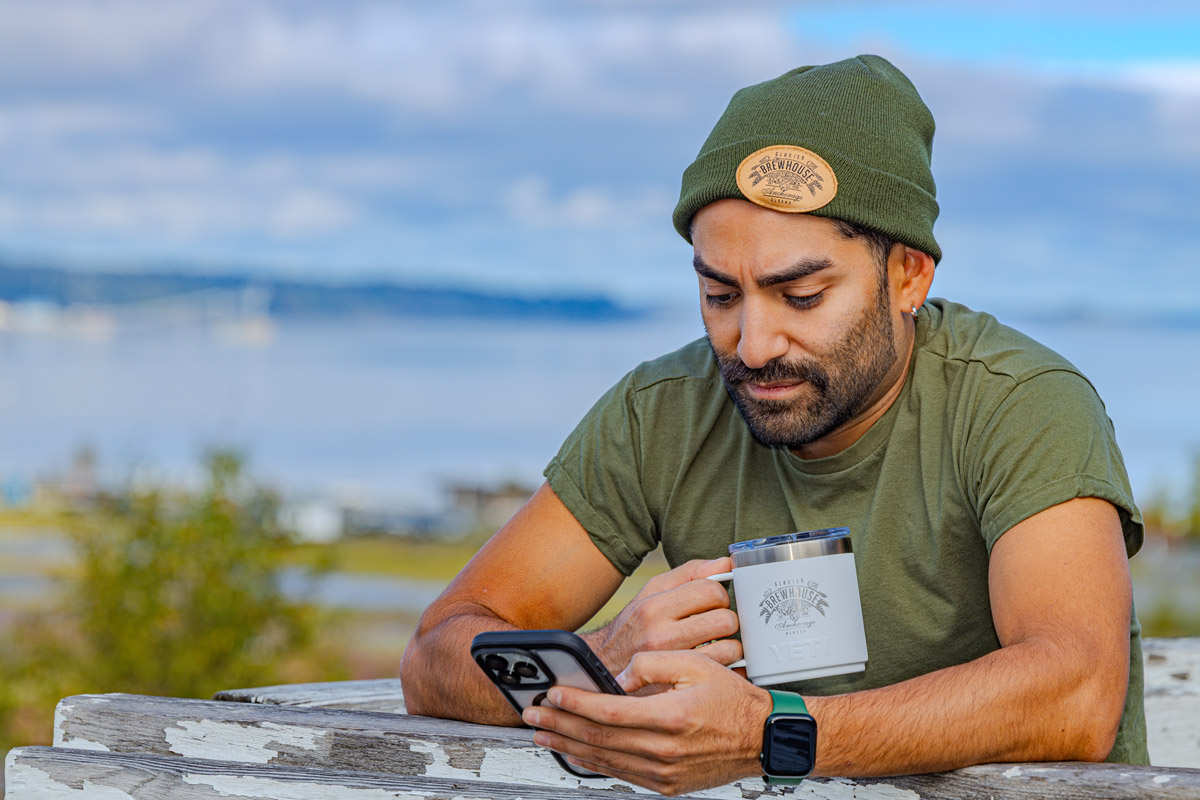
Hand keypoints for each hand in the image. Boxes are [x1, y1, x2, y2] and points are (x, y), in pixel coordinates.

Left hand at [523, 650, 772, 795]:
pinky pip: (620, 774)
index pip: (608, 711)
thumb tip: (616, 677)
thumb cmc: (730, 697)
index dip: (574, 703)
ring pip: (603, 760)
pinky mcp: (666, 785)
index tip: (551, 694)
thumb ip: (651, 665)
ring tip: (542, 735)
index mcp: (670, 717)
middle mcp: (664, 750)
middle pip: (597, 739)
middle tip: (530, 715)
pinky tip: (574, 752)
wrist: (761, 738)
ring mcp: (664, 773)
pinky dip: (592, 763)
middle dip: (558, 726)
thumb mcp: (695, 664)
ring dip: (567, 746)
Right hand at [583, 557, 739, 673]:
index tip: (713, 603)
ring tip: (716, 644)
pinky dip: (724, 668)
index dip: (719, 595)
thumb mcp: (651, 592)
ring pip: (729, 649)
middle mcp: (660, 635)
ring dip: (730, 646)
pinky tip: (713, 663)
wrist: (603, 667)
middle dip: (727, 620)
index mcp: (654, 607)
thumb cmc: (633, 627)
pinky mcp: (680, 688)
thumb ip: (688, 574)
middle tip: (716, 624)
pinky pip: (722, 674)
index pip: (710, 590)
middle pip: (724, 620)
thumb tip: (724, 563)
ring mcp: (670, 666)